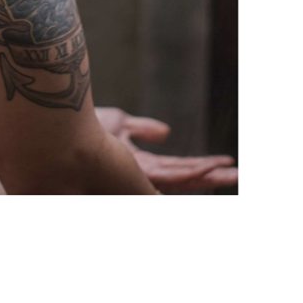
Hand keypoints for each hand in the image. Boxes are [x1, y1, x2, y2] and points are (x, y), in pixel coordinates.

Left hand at [95, 106, 237, 192]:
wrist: (63, 129)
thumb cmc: (84, 126)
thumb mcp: (119, 123)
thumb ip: (143, 129)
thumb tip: (167, 133)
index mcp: (140, 165)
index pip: (178, 169)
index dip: (202, 166)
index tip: (226, 162)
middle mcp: (142, 175)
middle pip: (186, 177)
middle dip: (213, 177)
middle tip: (240, 175)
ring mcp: (140, 177)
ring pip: (183, 179)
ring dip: (210, 176)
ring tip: (234, 173)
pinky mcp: (137, 174)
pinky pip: (173, 174)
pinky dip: (195, 171)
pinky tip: (211, 170)